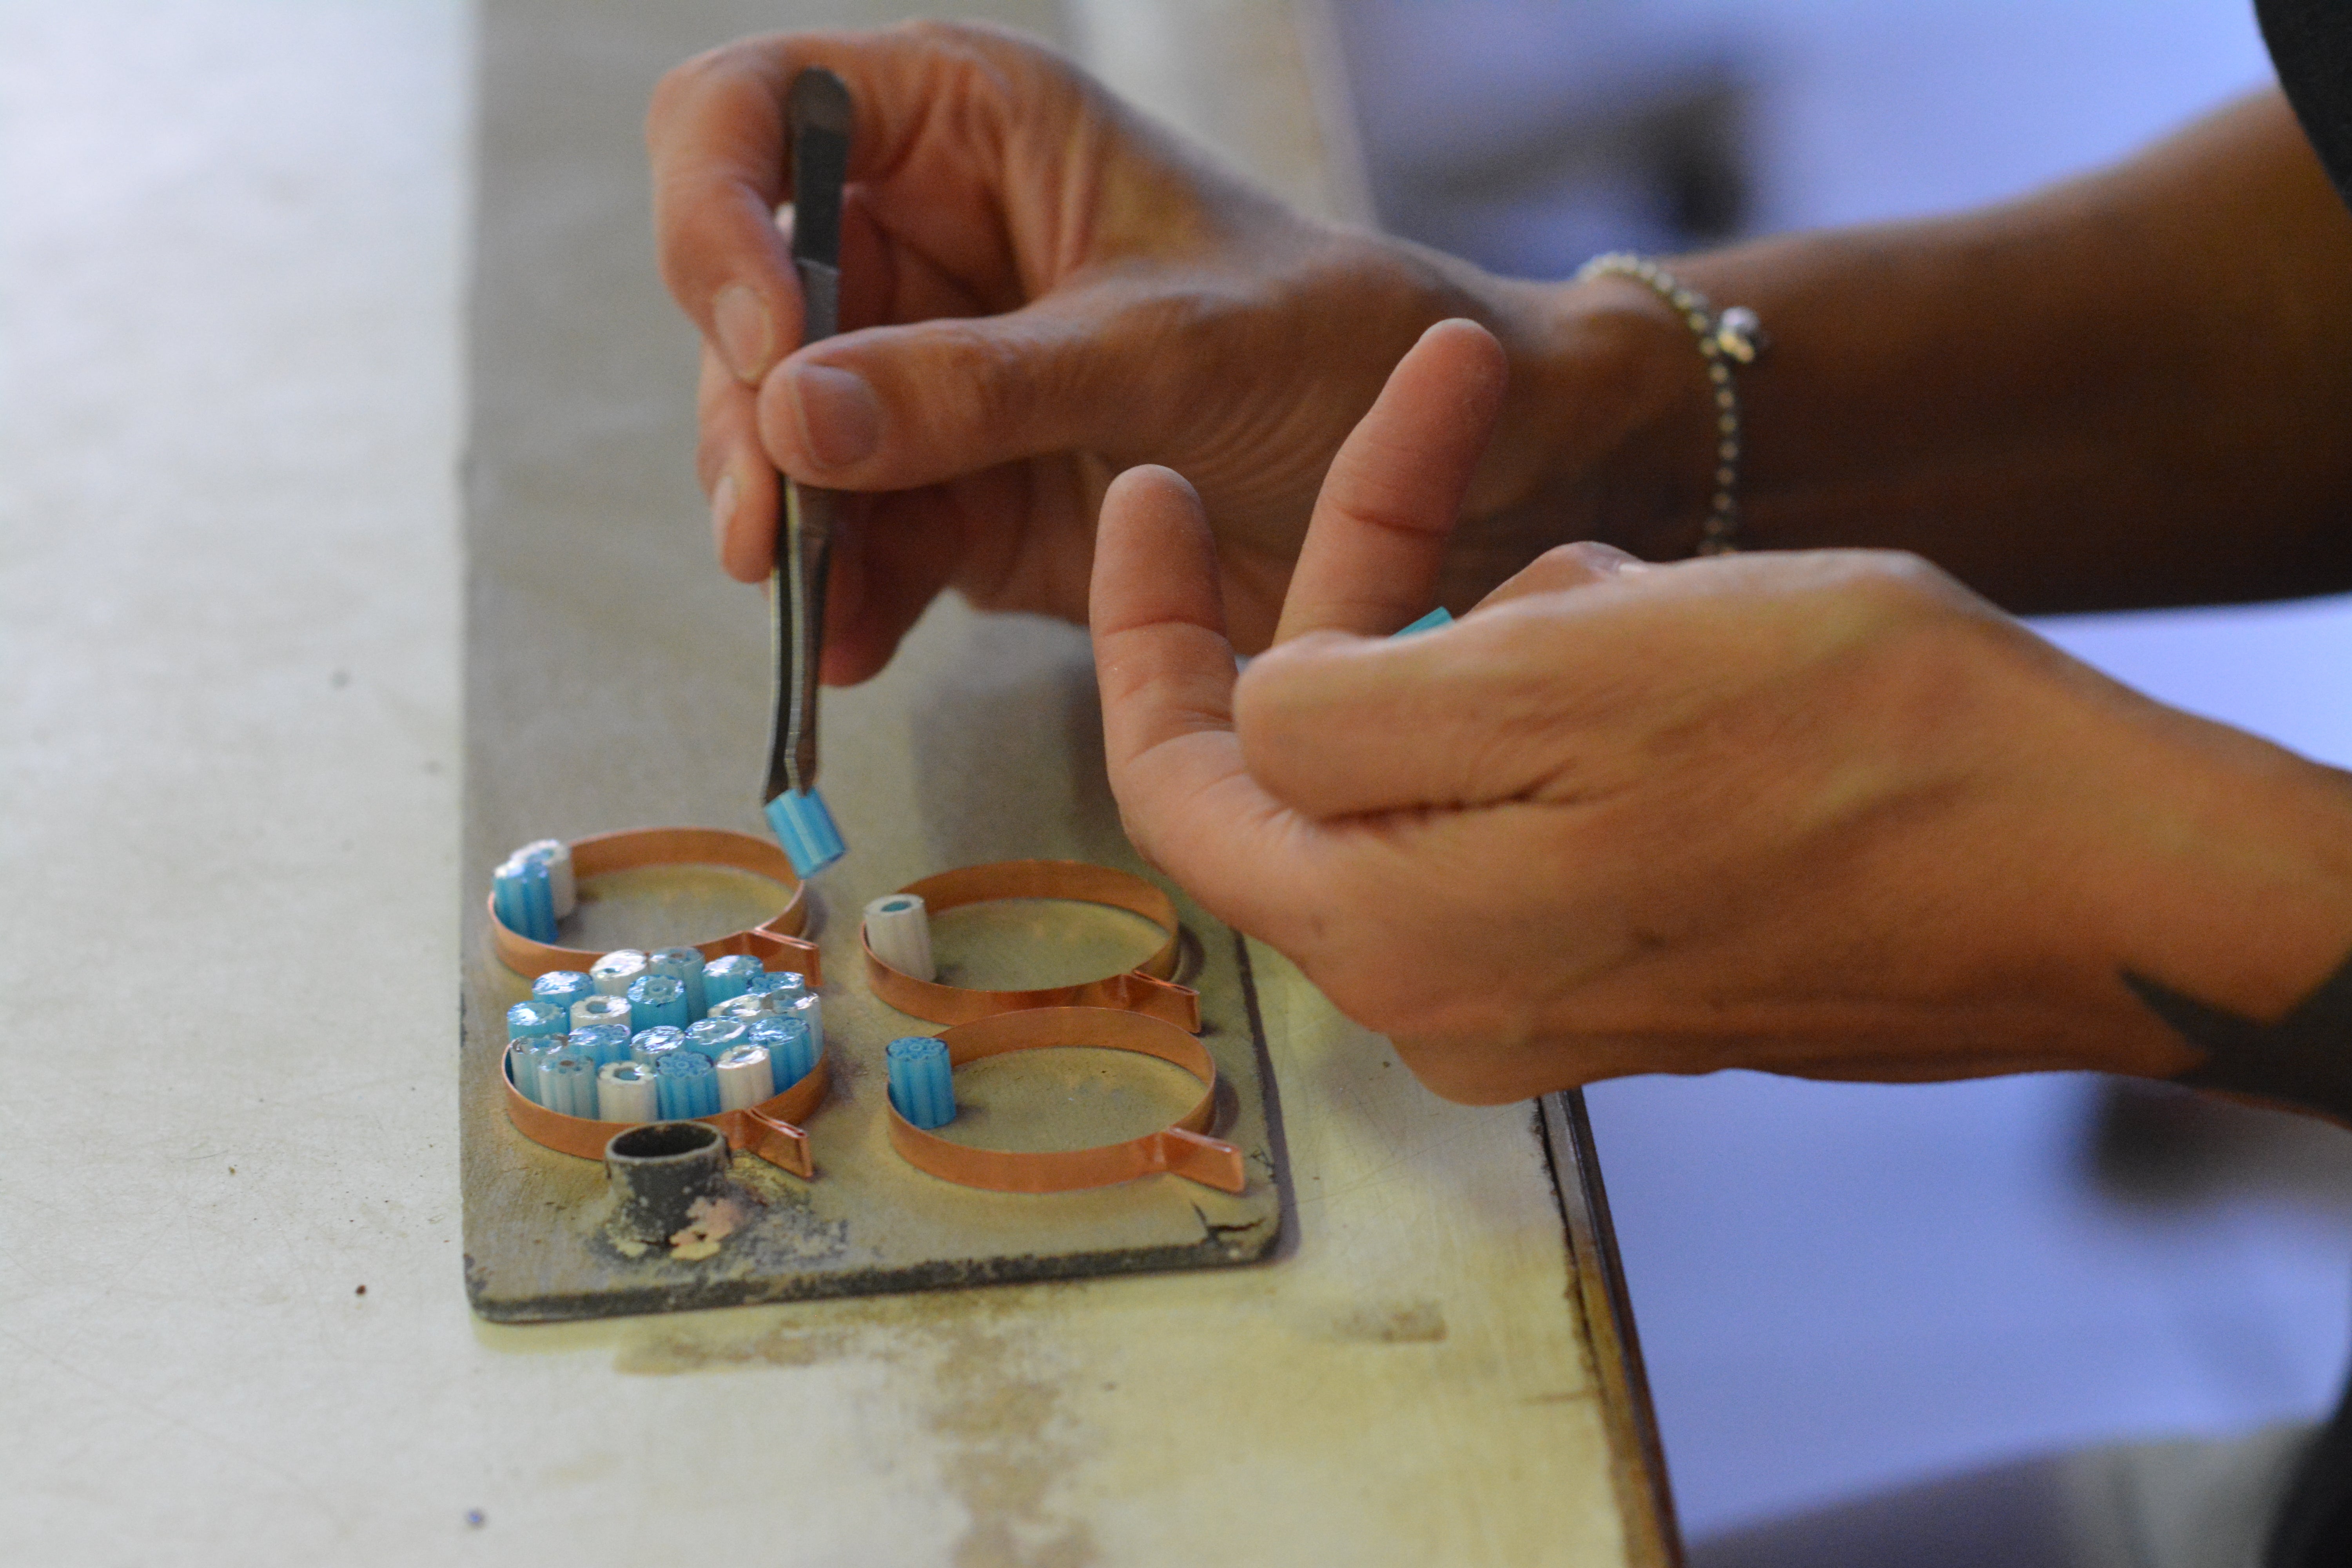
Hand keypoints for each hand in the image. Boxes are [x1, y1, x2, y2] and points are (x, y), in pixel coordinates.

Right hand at [649, 22, 1705, 682]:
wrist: (1447, 468)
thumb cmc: (1335, 342)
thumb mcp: (1164, 348)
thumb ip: (977, 383)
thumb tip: (791, 414)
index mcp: (967, 131)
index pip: (754, 118)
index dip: (719, 217)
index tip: (763, 341)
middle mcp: (926, 244)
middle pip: (741, 300)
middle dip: (743, 412)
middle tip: (772, 524)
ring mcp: (931, 376)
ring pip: (783, 436)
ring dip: (786, 523)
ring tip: (817, 603)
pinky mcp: (959, 491)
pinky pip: (860, 539)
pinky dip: (849, 596)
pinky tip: (857, 647)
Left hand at [1089, 320, 2351, 1102]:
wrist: (2079, 868)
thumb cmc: (1842, 753)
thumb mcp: (1556, 676)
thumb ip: (1349, 714)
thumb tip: (1269, 713)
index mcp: (1389, 935)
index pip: (1181, 781)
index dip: (1143, 628)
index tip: (1152, 493)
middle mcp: (1444, 993)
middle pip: (1317, 755)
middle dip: (1370, 571)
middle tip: (1441, 409)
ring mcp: (1542, 986)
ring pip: (1442, 758)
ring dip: (1502, 625)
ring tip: (1644, 572)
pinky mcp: (1631, 956)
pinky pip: (1535, 796)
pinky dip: (1565, 690)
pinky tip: (1675, 634)